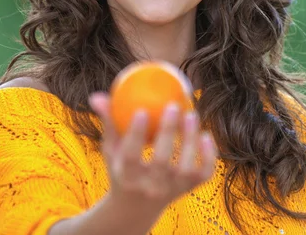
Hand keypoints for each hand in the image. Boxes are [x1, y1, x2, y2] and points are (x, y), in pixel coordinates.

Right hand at [88, 92, 217, 209]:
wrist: (137, 208)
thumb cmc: (122, 169)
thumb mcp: (111, 150)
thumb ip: (109, 123)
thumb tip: (97, 96)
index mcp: (127, 177)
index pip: (130, 156)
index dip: (135, 134)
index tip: (141, 110)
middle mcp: (150, 187)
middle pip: (161, 161)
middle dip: (168, 133)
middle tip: (173, 105)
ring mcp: (171, 190)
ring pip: (186, 169)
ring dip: (191, 142)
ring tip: (191, 115)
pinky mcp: (188, 189)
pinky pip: (203, 174)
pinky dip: (208, 156)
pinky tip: (206, 135)